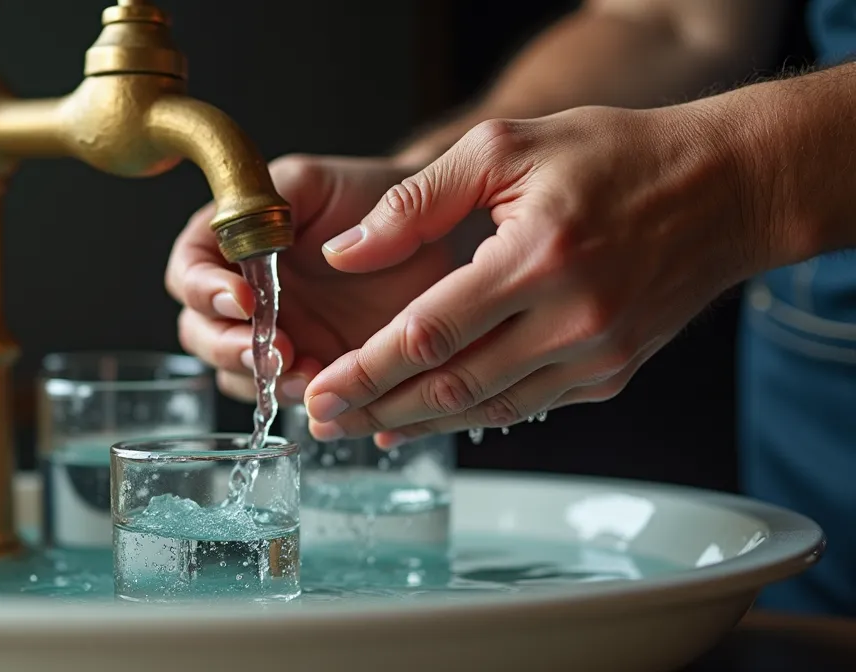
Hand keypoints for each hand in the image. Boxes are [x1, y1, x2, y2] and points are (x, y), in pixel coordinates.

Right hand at [165, 155, 484, 403]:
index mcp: (233, 239)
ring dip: (259, 377)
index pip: (189, 267)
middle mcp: (244, 291)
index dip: (205, 289)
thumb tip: (267, 240)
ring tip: (304, 373)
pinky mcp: (309, 368)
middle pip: (198, 329)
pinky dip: (297, 397)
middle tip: (270, 350)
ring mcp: (274, 334)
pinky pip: (283, 394)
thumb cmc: (372, 196)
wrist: (434, 232)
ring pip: (233, 371)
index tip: (244, 300)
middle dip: (226, 345)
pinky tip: (326, 388)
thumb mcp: (322, 181)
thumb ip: (284, 193)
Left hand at [302, 104, 764, 444]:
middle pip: (451, 385)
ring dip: (417, 423)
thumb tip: (344, 254)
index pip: (429, 333)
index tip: (318, 391)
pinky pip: (526, 407)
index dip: (365, 371)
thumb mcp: (506, 148)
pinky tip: (428, 417)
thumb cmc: (616, 156)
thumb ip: (417, 201)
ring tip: (360, 429)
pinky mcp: (611, 374)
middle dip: (376, 410)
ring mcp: (596, 356)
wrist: (727, 189)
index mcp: (536, 258)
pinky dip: (471, 415)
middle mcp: (571, 320)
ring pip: (487, 407)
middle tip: (322, 421)